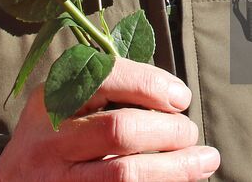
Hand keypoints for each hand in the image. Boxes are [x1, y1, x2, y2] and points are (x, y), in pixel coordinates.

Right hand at [0, 57, 219, 181]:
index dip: (150, 85)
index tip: (181, 97)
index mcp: (49, 99)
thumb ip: (107, 92)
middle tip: (190, 133)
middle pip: (120, 130)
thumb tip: (174, 99)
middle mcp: (48, 140)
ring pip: (124, 174)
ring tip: (203, 161)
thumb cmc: (54, 139)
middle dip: (168, 130)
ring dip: (175, 168)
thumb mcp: (64, 106)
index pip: (104, 79)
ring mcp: (56, 180)